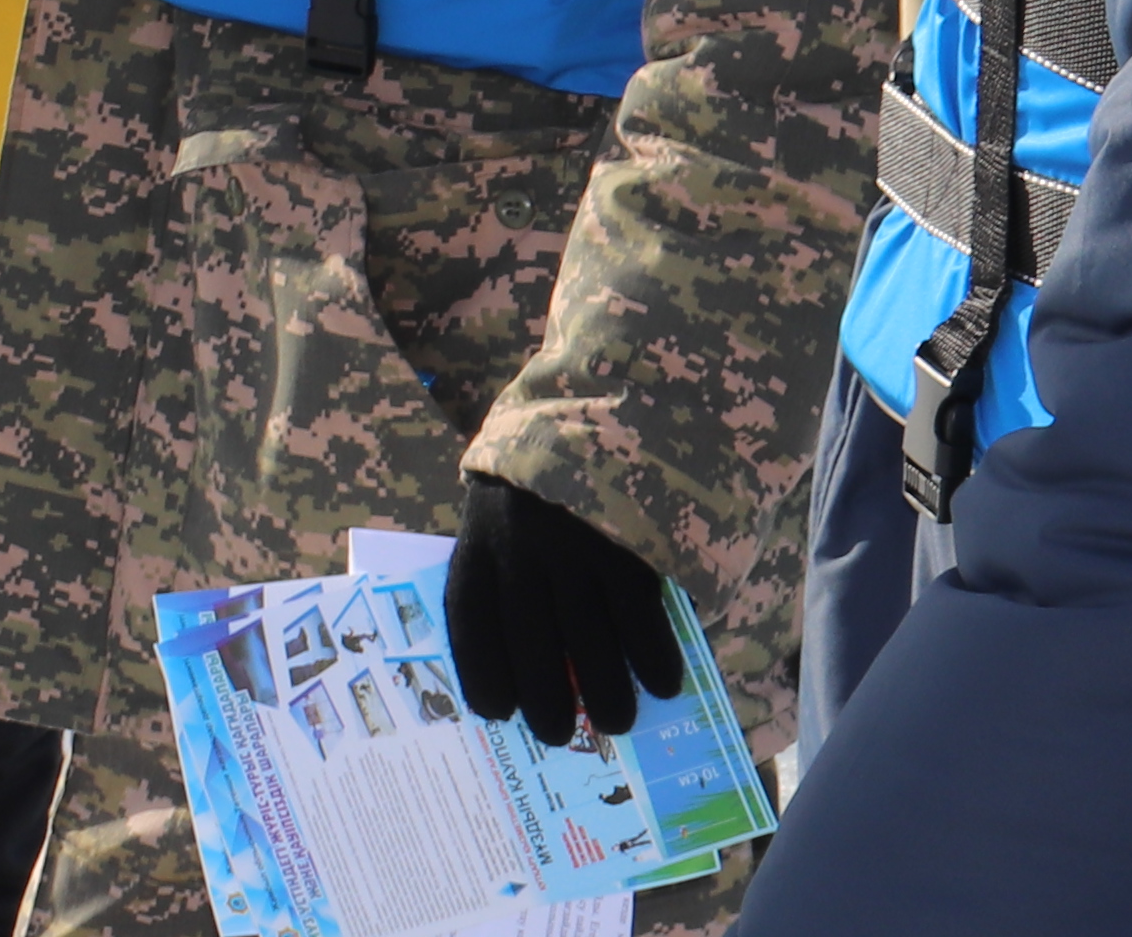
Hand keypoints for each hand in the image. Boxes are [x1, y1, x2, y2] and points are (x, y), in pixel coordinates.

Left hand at [440, 470, 685, 747]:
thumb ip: (508, 559)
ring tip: (617, 721)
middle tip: (558, 734)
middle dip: (546, 701)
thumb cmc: (552, 464)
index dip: (480, 672)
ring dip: (606, 694)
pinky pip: (643, 621)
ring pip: (590, 644)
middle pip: (530, 646)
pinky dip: (654, 660)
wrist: (618, 396)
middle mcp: (524, 547)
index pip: (468, 619)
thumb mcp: (507, 499)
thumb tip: (529, 647)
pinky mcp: (634, 548)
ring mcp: (580, 549)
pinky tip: (663, 682)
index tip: (497, 711)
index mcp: (483, 534)